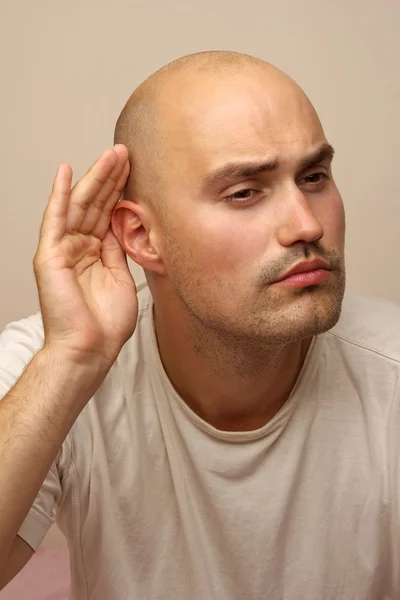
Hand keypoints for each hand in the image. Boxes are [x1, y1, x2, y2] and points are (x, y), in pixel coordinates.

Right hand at [33, 145, 137, 368]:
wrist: (91, 348)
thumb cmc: (106, 322)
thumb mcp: (122, 277)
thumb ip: (120, 249)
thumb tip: (127, 225)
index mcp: (97, 252)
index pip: (109, 212)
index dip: (120, 190)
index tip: (135, 168)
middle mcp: (79, 246)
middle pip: (96, 203)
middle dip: (111, 177)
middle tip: (125, 151)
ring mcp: (63, 249)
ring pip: (80, 205)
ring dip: (95, 178)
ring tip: (111, 155)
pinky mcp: (50, 255)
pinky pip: (55, 219)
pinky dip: (60, 195)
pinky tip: (66, 172)